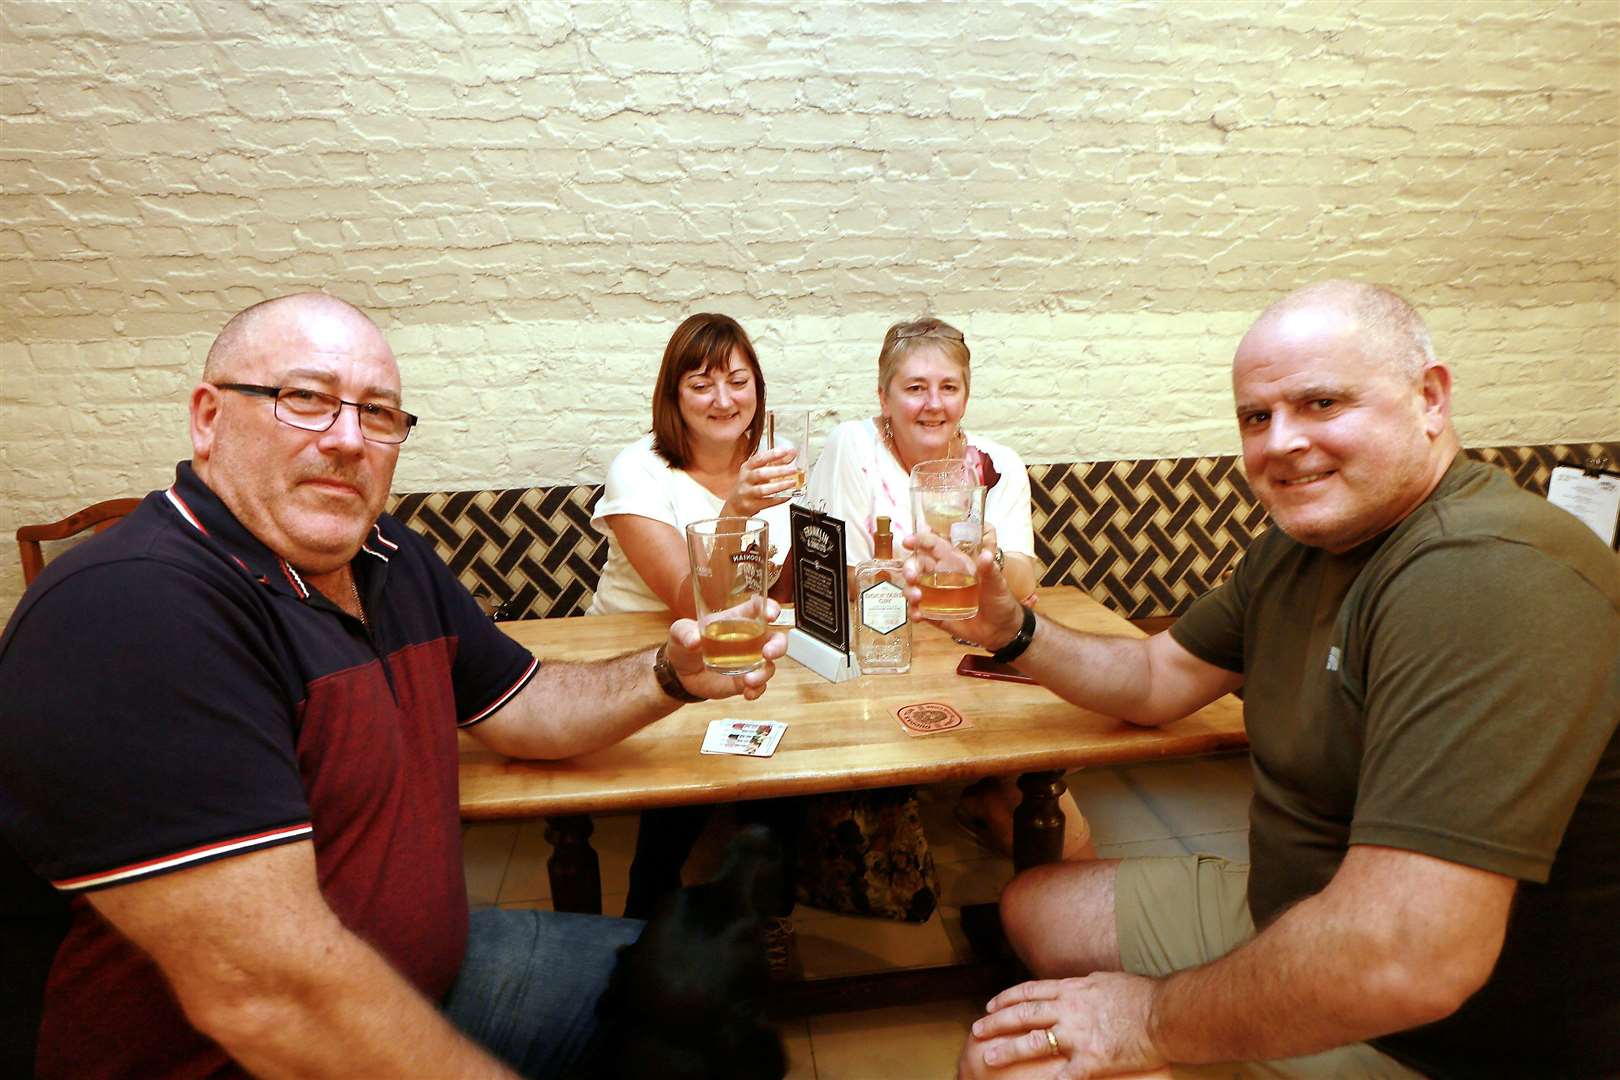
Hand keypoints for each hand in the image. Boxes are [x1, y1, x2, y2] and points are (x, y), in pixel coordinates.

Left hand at [664, 603, 787, 701]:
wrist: (680, 673)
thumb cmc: (684, 644)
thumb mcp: (679, 632)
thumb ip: (685, 632)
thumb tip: (694, 640)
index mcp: (736, 620)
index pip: (758, 608)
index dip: (770, 608)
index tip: (772, 614)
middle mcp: (748, 639)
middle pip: (775, 638)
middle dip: (778, 645)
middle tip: (768, 653)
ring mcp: (748, 661)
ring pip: (770, 664)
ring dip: (765, 672)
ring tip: (750, 680)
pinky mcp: (745, 680)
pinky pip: (759, 685)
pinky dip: (757, 690)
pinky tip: (748, 693)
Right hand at [722, 446, 798, 516]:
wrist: (735, 505)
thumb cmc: (748, 486)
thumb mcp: (757, 471)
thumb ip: (775, 463)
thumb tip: (791, 454)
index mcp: (747, 468)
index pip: (759, 459)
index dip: (772, 454)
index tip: (785, 451)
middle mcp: (745, 480)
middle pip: (761, 474)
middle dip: (778, 471)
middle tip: (792, 469)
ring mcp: (747, 493)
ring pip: (763, 489)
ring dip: (779, 486)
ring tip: (792, 482)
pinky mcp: (751, 505)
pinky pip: (767, 502)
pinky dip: (779, 499)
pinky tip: (788, 496)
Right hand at [901, 532, 1024, 650]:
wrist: (1002, 629)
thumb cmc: (1000, 600)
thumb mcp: (997, 583)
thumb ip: (990, 570)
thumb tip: (986, 555)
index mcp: (956, 564)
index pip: (934, 547)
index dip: (920, 541)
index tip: (907, 542)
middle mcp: (942, 578)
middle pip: (918, 566)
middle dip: (909, 568)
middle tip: (911, 576)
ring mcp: (937, 597)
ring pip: (914, 588)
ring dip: (909, 590)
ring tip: (917, 598)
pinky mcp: (935, 615)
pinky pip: (919, 611)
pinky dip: (914, 612)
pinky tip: (917, 616)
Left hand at [963, 974, 1163, 1079]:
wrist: (1164, 1014)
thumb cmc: (1141, 996)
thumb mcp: (1105, 981)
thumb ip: (1085, 986)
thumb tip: (1076, 985)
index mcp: (1072, 990)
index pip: (1030, 991)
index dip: (1007, 998)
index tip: (990, 1004)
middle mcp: (1068, 1010)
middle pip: (1023, 1014)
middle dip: (996, 1022)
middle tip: (976, 1029)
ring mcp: (1078, 1035)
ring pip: (1033, 1042)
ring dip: (1007, 1050)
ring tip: (987, 1057)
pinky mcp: (1091, 1060)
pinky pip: (1063, 1075)